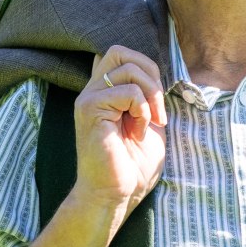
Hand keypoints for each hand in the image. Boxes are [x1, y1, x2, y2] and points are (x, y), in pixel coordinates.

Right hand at [72, 45, 166, 220]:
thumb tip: (151, 71)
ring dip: (151, 97)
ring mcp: (88, 98)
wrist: (116, 194)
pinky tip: (138, 133)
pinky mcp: (90, 109)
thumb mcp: (148, 122)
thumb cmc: (132, 165)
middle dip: (150, 75)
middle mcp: (92, 91)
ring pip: (129, 69)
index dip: (146, 68)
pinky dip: (143, 112)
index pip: (120, 54)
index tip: (155, 103)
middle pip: (120, 51)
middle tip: (157, 109)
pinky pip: (128, 92)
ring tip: (149, 124)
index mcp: (104, 92)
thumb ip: (146, 96)